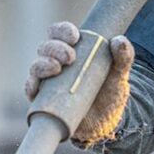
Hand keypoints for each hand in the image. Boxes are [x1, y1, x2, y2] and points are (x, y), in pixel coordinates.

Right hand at [24, 21, 134, 145]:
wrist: (105, 122)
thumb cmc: (110, 93)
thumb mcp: (120, 74)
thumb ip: (124, 57)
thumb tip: (119, 41)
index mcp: (72, 49)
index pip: (59, 33)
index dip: (63, 31)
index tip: (75, 36)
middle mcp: (55, 62)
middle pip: (46, 47)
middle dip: (55, 48)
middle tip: (70, 57)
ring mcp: (47, 81)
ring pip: (36, 66)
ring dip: (42, 64)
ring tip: (57, 68)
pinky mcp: (42, 99)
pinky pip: (30, 89)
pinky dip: (31, 85)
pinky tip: (37, 85)